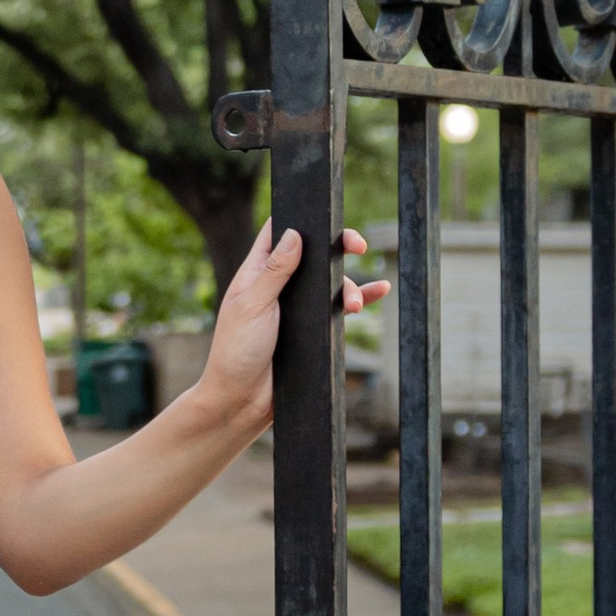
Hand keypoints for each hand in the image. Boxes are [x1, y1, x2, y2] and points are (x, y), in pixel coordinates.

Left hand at [196, 222, 388, 443]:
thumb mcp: (254, 305)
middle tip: (357, 245)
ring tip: (350, 304)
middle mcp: (278, 285)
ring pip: (330, 281)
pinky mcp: (312, 329)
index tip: (326, 215)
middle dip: (338, 248)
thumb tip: (295, 234)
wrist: (242, 400)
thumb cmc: (236, 351)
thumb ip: (275, 270)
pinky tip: (379, 290)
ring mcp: (296, 307)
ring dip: (347, 285)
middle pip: (314, 254)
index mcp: (257, 273)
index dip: (302, 220)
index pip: (279, 233)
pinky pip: (339, 308)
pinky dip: (361, 298)